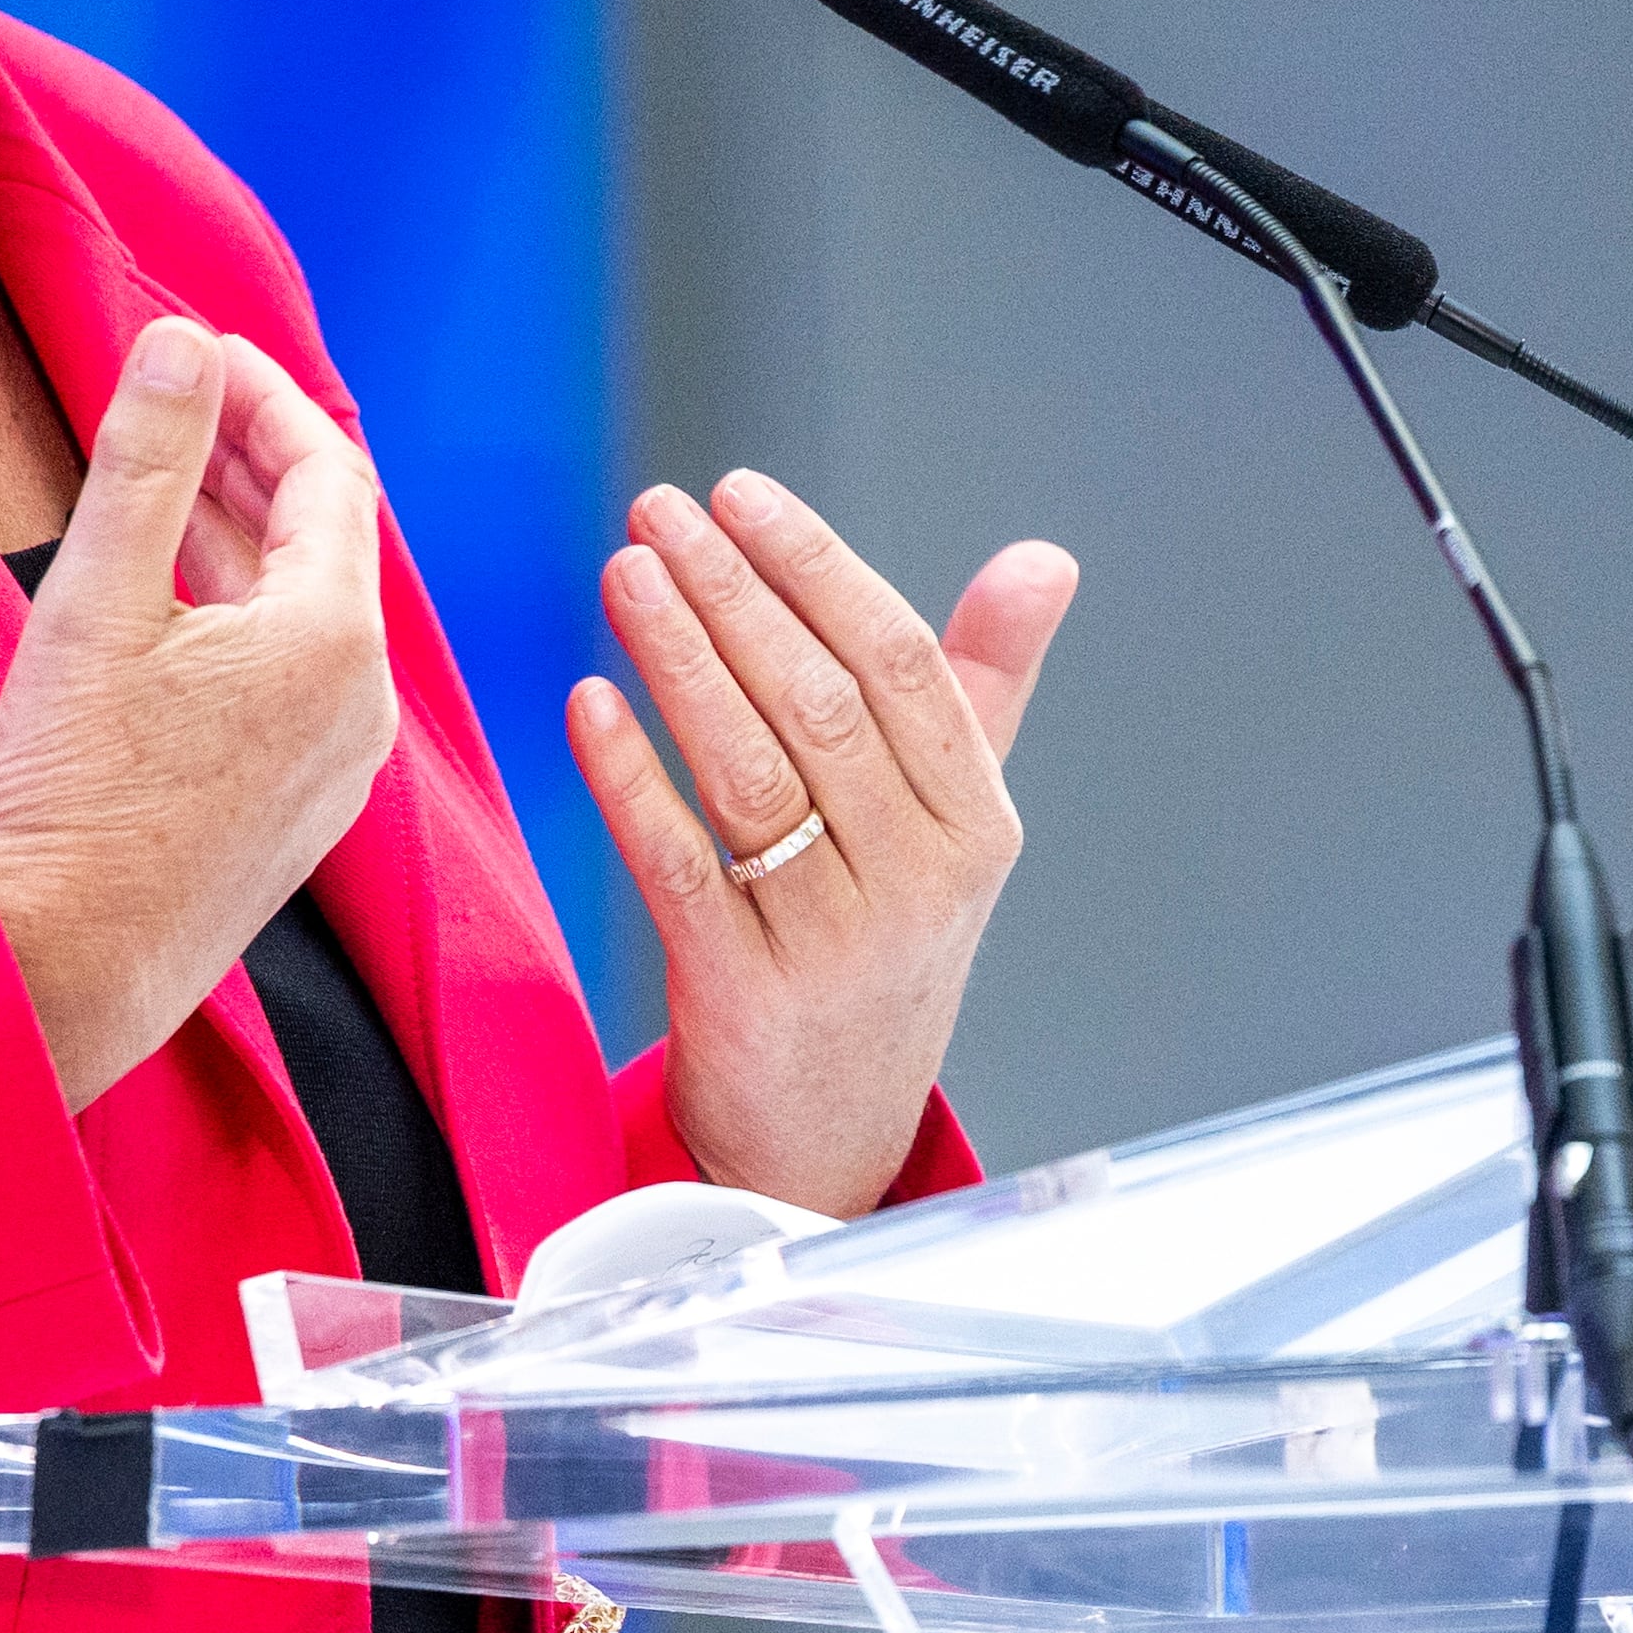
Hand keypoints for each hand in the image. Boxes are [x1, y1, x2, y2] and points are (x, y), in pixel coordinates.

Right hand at [0, 317, 399, 1108]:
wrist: (60, 972)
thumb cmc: (71, 793)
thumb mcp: (96, 599)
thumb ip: (148, 458)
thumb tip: (182, 341)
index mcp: (332, 640)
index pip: (328, 473)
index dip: (262, 398)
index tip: (196, 356)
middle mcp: (363, 706)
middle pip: (327, 541)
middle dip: (253, 458)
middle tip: (179, 400)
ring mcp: (338, 770)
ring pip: (311, 613)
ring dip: (245, 537)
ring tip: (169, 482)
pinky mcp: (298, 815)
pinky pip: (297, 681)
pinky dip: (245, 616)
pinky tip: (174, 604)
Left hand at [564, 472, 1075, 1215]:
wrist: (830, 1138)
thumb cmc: (884, 946)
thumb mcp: (951, 827)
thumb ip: (981, 685)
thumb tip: (1044, 559)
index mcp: (976, 827)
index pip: (899, 666)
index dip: (816, 569)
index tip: (741, 494)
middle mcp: (918, 883)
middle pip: (819, 705)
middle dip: (733, 594)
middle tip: (659, 510)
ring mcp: (833, 944)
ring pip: (749, 773)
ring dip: (678, 659)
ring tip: (625, 573)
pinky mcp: (744, 994)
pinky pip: (677, 863)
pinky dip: (630, 776)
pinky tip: (589, 700)